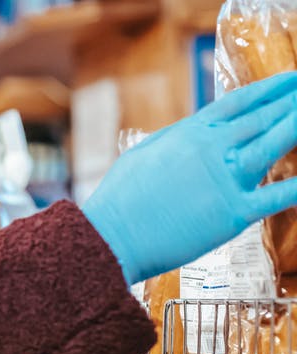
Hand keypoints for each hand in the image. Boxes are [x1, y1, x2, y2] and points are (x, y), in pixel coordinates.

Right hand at [83, 71, 296, 284]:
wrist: (112, 236)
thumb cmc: (120, 199)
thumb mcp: (144, 154)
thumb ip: (175, 141)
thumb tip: (193, 133)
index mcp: (188, 133)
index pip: (237, 103)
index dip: (268, 90)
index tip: (288, 81)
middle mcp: (211, 149)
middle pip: (262, 118)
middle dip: (290, 103)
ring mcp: (225, 179)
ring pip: (274, 144)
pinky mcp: (234, 213)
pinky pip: (277, 197)